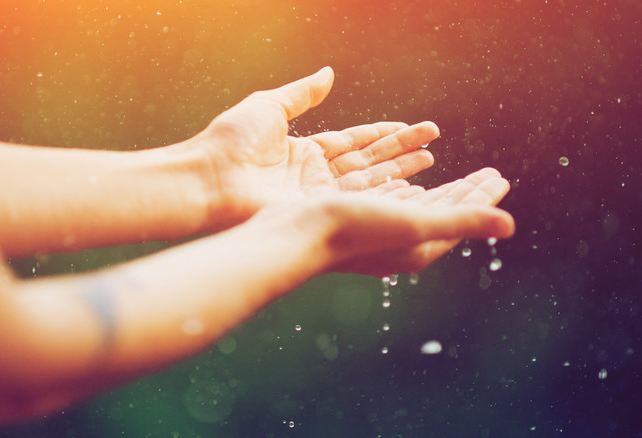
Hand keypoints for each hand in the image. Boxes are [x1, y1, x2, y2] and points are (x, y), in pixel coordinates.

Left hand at [197, 67, 437, 227]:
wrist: (209, 179)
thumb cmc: (230, 141)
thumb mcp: (269, 106)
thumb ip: (301, 93)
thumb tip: (329, 74)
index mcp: (304, 150)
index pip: (353, 141)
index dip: (383, 134)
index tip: (411, 127)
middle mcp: (315, 175)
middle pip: (368, 161)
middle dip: (401, 152)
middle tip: (433, 144)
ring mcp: (317, 197)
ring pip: (369, 182)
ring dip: (401, 172)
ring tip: (431, 162)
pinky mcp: (316, 213)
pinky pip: (356, 201)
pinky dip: (384, 195)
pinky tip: (410, 189)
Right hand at [325, 167, 513, 276]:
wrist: (295, 234)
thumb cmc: (352, 229)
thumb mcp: (413, 222)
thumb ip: (461, 222)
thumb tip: (510, 226)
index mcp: (419, 246)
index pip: (462, 218)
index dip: (484, 197)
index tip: (501, 177)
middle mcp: (401, 243)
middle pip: (444, 214)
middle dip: (467, 194)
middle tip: (489, 175)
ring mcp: (378, 233)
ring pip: (418, 208)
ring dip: (439, 190)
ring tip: (452, 177)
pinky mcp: (358, 221)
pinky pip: (392, 204)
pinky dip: (407, 191)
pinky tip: (405, 184)